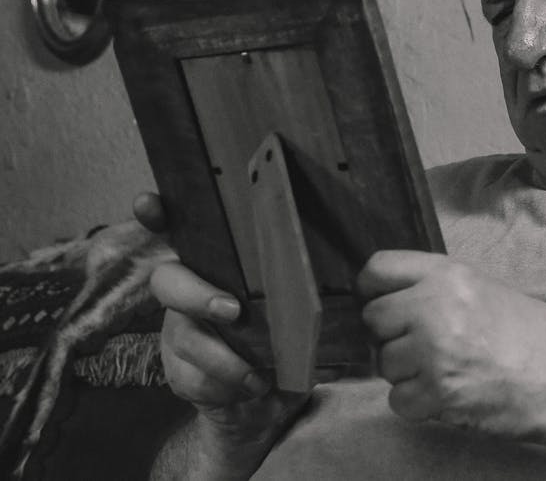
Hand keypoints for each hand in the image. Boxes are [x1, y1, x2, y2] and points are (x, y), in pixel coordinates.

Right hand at [137, 193, 306, 461]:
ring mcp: (181, 331)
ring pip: (184, 336)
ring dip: (223, 355)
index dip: (157, 215)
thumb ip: (304, 277)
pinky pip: (194, 376)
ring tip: (257, 372)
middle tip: (232, 310)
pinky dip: (229, 383)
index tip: (150, 205)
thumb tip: (338, 259)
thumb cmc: (289, 334)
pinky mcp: (181, 371)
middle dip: (196, 295)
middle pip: (169, 281)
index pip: (180, 229)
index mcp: (220, 263)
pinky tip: (255, 385)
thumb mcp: (302, 300)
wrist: (271, 398)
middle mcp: (191, 290)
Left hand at [358, 251, 545, 440]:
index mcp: (449, 275)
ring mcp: (433, 352)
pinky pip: (398, 400)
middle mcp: (435, 308)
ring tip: (446, 371)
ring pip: (384, 363)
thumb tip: (401, 297)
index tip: (381, 301)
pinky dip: (417, 404)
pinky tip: (447, 395)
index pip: (378, 268)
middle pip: (374, 319)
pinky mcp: (437, 393)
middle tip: (424, 346)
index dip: (373, 288)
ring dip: (407, 373)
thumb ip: (442, 288)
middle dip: (392, 336)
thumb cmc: (539, 338)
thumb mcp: (489, 290)